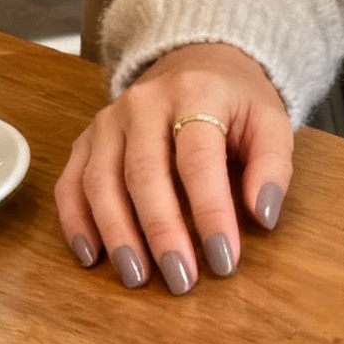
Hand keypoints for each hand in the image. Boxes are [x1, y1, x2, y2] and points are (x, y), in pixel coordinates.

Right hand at [55, 42, 293, 294]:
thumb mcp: (271, 123)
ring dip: (117, 235)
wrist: (198, 63)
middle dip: (161, 232)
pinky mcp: (86, 139)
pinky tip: (91, 256)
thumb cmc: (237, 104)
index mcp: (195, 94)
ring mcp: (108, 121)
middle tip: (181, 280)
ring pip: (101, 181)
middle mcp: (143, 104)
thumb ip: (272, 166)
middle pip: (144, 174)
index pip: (198, 159)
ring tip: (137, 278)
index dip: (210, 212)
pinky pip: (71, 182)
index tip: (225, 259)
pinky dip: (76, 221)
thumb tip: (264, 216)